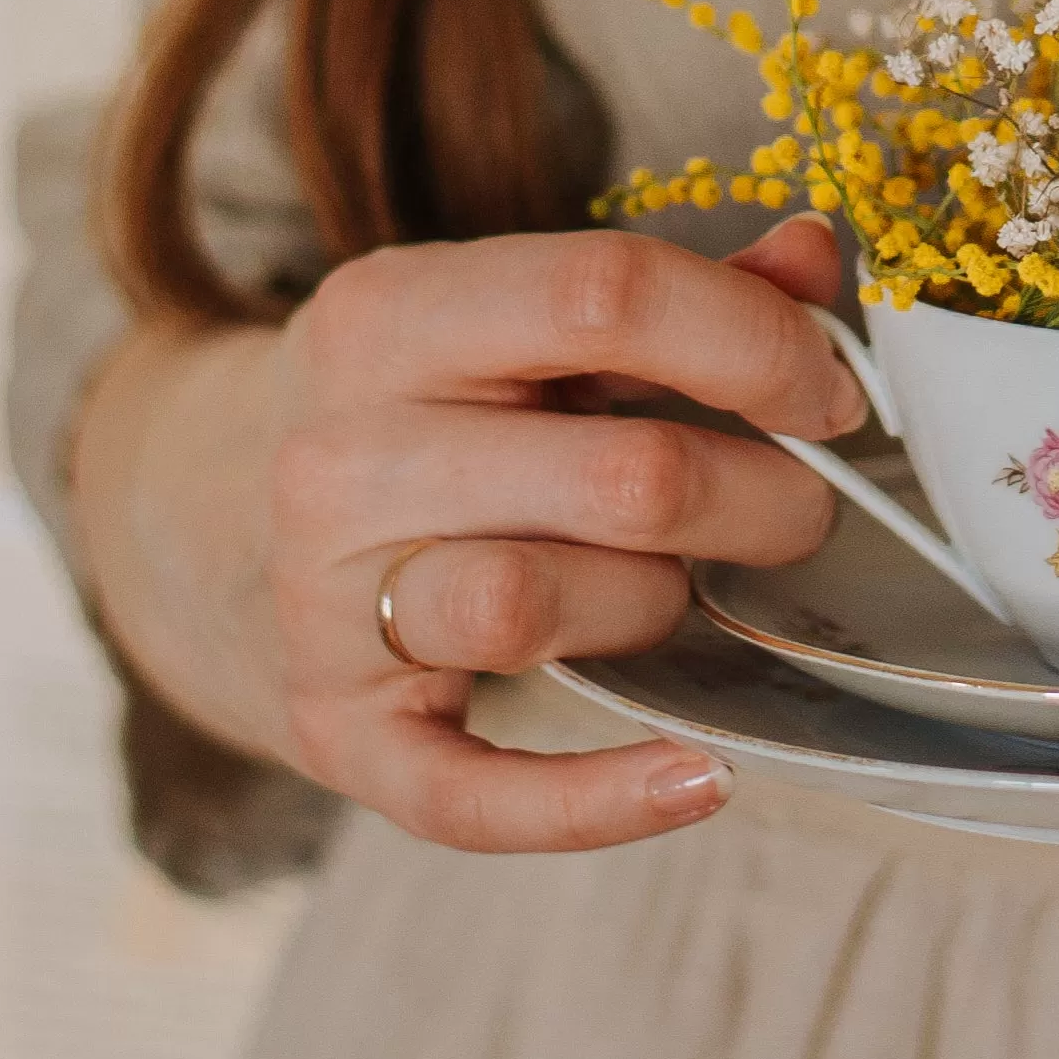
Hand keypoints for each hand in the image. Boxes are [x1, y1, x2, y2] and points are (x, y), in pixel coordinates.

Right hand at [83, 216, 864, 856]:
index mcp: (397, 312)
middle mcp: (341, 452)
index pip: (607, 291)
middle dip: (760, 498)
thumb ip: (688, 289)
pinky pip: (470, 794)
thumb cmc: (442, 406)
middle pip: (619, 475)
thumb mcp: (532, 320)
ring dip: (662, 604)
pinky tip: (699, 778)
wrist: (226, 517)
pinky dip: (596, 801)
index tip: (832, 394)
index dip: (756, 343)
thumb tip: (814, 256)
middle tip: (803, 509)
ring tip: (689, 585)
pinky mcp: (335, 731)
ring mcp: (322, 600)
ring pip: (540, 608)